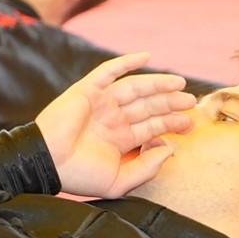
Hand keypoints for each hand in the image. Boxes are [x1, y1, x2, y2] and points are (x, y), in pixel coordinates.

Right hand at [35, 52, 197, 199]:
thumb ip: (146, 167)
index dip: (171, 124)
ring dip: (157, 84)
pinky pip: (109, 72)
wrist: (47, 163)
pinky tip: (147, 57)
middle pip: (147, 106)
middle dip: (170, 103)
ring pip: (135, 89)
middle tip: (191, 102)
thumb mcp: (120, 180)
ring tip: (179, 84)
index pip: (151, 127)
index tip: (190, 124)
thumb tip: (170, 149)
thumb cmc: (79, 176)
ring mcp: (100, 103)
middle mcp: (112, 118)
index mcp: (118, 138)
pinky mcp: (87, 90)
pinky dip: (127, 62)